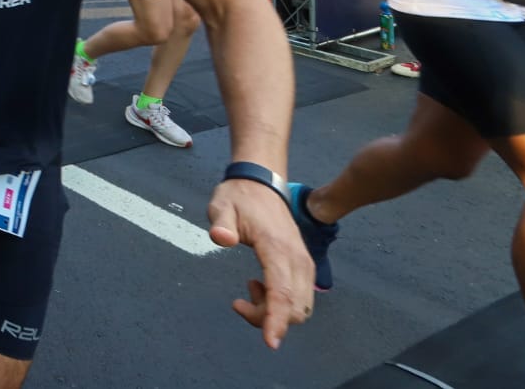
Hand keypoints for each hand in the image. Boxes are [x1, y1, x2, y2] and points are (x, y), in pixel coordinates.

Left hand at [208, 179, 315, 348]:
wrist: (262, 183)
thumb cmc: (240, 196)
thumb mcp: (222, 205)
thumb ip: (220, 222)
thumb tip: (221, 238)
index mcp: (278, 248)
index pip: (283, 292)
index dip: (277, 319)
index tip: (270, 341)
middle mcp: (297, 259)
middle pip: (294, 307)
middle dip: (268, 318)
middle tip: (239, 303)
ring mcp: (303, 262)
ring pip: (300, 306)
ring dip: (274, 311)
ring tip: (248, 290)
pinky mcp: (302, 265)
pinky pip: (298, 296)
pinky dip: (280, 302)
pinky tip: (257, 286)